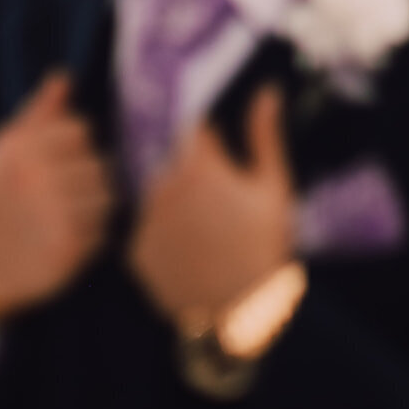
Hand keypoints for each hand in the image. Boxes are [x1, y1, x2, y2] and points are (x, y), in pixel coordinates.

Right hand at [0, 71, 112, 320]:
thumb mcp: (3, 148)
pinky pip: (104, 231)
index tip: (57, 161)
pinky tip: (68, 235)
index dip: (73, 146)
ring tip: (69, 212)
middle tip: (64, 191)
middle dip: (87, 176)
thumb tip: (65, 76)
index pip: (81, 130)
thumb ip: (38, 113)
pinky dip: (93, 234)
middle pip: (99, 163)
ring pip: (107, 197)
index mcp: (22, 148)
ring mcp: (55, 214)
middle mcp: (38, 178)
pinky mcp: (67, 248)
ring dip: (94, 205)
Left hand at [128, 87, 293, 322]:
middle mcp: (162, 184)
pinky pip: (148, 233)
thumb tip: (267, 90)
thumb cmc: (265, 248)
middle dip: (195, 182)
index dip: (214, 151)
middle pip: (176, 167)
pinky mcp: (134, 251)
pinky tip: (189, 259)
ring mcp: (145, 219)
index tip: (227, 174)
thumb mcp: (274, 189)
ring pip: (160, 199)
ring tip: (207, 242)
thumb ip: (264, 135)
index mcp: (196, 164)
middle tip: (221, 217)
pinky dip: (165, 241)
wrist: (243, 317)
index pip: (195, 133)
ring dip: (178, 210)